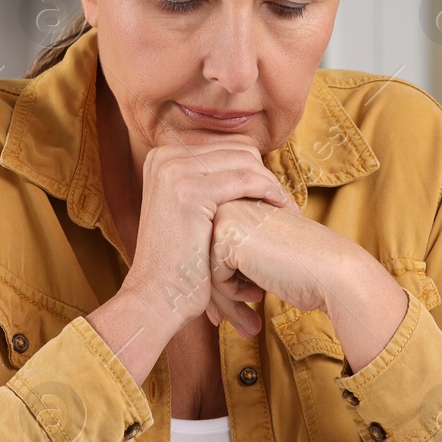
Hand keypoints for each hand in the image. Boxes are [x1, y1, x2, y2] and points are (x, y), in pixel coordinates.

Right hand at [121, 139, 289, 340]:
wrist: (157, 294)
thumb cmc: (180, 260)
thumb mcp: (187, 210)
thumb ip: (208, 181)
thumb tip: (248, 158)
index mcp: (164, 155)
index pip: (226, 146)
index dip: (255, 169)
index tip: (273, 194)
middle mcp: (165, 156)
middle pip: (238, 149)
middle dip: (265, 175)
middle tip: (283, 203)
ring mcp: (174, 170)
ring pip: (245, 161)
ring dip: (271, 184)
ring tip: (284, 209)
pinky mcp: (189, 190)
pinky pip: (246, 178)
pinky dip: (268, 191)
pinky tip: (279, 209)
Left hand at [204, 197, 363, 321]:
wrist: (332, 271)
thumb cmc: (303, 270)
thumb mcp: (261, 259)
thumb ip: (233, 263)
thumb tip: (201, 295)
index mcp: (238, 201)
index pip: (211, 247)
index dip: (220, 284)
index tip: (227, 311)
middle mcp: (229, 201)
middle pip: (203, 257)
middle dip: (218, 296)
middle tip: (237, 323)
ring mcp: (226, 214)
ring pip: (204, 268)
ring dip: (225, 301)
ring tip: (247, 323)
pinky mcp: (226, 234)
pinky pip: (213, 276)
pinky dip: (232, 293)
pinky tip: (258, 293)